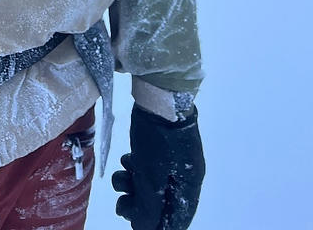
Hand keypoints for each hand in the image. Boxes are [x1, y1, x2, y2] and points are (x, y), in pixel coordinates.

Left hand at [111, 102, 204, 229]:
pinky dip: (135, 170)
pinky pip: (147, 168)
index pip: (177, 219)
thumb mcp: (151, 179)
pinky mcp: (158, 146)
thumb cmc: (158, 139)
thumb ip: (148, 209)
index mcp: (189, 186)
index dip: (158, 225)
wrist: (159, 96)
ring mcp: (171, 159)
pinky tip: (127, 162)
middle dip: (139, 206)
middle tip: (124, 203)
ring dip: (133, 186)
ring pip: (150, 185)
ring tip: (123, 177)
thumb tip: (142, 229)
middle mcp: (184, 175)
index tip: (137, 224)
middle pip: (161, 203)